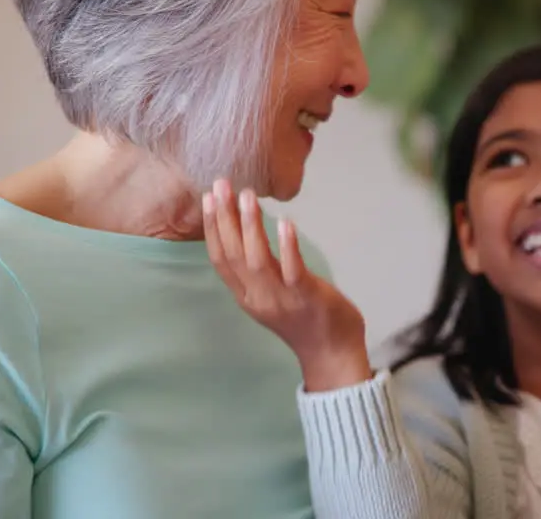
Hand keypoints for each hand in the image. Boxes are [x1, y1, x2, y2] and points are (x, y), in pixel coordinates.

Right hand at [203, 179, 371, 391]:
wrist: (332, 355)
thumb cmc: (305, 320)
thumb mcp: (271, 297)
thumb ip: (258, 272)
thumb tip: (249, 235)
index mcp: (246, 296)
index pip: (220, 259)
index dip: (212, 228)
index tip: (208, 198)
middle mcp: (258, 297)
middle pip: (233, 254)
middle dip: (224, 217)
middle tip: (221, 184)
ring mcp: (281, 298)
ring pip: (257, 259)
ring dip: (249, 226)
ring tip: (247, 196)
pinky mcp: (307, 297)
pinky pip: (293, 270)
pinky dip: (287, 245)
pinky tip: (284, 222)